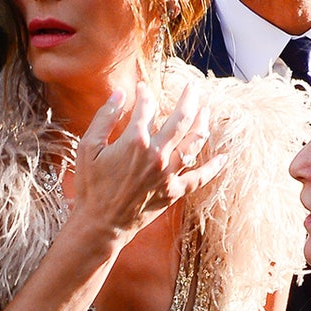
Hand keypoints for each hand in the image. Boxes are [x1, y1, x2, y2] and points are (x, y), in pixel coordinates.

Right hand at [73, 82, 225, 243]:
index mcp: (134, 141)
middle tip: (192, 87)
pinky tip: (223, 156)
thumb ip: (104, 117)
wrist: (100, 223)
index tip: (142, 88)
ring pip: (194, 143)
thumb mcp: (87, 147)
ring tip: (205, 111)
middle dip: (188, 99)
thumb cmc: (90, 185)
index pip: (146, 108)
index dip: (145, 94)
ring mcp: (168, 173)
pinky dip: (213, 166)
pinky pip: (200, 176)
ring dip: (202, 124)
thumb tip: (120, 94)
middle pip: (180, 119)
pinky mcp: (175, 191)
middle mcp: (156, 154)